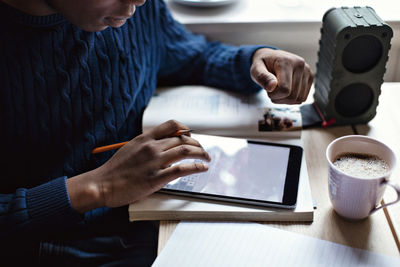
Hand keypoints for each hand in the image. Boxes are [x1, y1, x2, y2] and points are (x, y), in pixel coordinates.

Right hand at [67, 120, 210, 211]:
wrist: (103, 184)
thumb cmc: (114, 170)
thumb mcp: (129, 149)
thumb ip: (146, 145)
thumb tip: (161, 146)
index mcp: (144, 138)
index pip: (171, 125)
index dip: (186, 128)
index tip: (191, 134)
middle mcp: (152, 147)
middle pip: (182, 138)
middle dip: (197, 143)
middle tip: (202, 149)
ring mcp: (155, 162)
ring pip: (185, 150)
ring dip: (201, 153)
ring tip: (207, 157)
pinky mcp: (157, 178)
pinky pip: (182, 169)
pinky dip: (196, 167)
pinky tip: (202, 168)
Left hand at [250, 48, 313, 103]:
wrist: (271, 58)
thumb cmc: (263, 64)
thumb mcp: (256, 69)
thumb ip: (261, 77)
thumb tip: (272, 86)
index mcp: (286, 61)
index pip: (284, 90)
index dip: (274, 95)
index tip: (268, 89)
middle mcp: (300, 65)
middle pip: (292, 96)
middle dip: (279, 98)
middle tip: (272, 90)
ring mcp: (307, 71)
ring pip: (299, 99)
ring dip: (285, 100)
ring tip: (278, 89)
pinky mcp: (311, 77)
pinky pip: (303, 98)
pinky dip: (292, 99)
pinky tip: (285, 91)